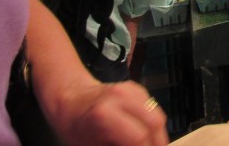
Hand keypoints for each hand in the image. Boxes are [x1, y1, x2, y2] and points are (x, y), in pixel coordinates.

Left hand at [51, 80, 167, 145]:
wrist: (70, 100)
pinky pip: (153, 109)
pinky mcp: (137, 88)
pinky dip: (152, 123)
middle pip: (155, 123)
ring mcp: (131, 89)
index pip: (139, 138)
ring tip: (148, 145)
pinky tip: (144, 133)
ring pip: (158, 115)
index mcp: (105, 114)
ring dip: (157, 134)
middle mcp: (121, 97)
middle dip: (158, 143)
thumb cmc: (76, 129)